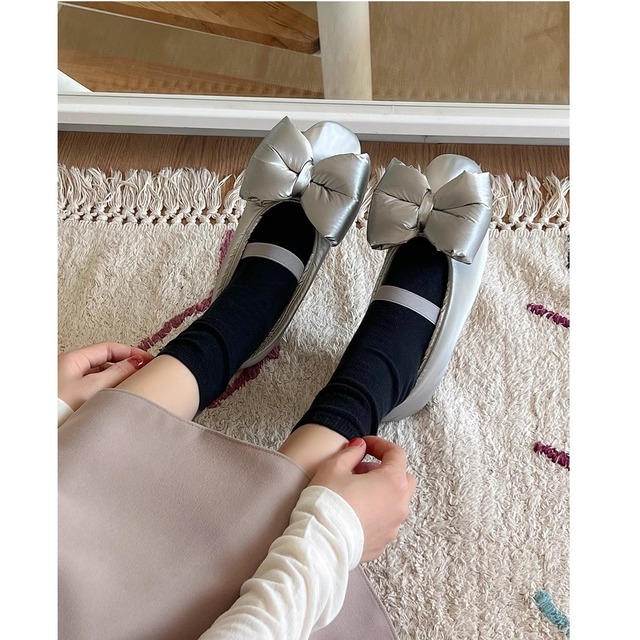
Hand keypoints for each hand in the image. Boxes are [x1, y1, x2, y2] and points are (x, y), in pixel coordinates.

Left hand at [58, 342, 153, 410]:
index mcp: (73, 360)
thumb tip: (137, 363)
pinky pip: (96, 390)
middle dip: (126, 367)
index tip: (148, 360)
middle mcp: (71, 370)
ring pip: (101, 377)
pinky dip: (109, 392)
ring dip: (118, 381)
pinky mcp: (72, 400)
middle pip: (106, 362)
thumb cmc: (57, 407)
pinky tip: (117, 402)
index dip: (130, 352)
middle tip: (144, 374)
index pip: (109, 348)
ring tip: (133, 390)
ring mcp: (71, 385)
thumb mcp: (92, 387)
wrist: (40, 430)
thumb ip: (117, 373)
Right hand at [309, 436, 416, 561]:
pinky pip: (385, 521)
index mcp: (393, 482)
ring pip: (395, 502)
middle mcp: (399, 506)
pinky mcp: (382, 543)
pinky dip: (375, 513)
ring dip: (380, 492)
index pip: (396, 453)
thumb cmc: (328, 503)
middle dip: (384, 469)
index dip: (379, 444)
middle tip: (360, 469)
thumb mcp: (334, 467)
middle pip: (403, 478)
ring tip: (354, 491)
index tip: (363, 445)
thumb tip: (359, 447)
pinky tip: (353, 512)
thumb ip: (351, 452)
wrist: (320, 543)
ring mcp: (393, 527)